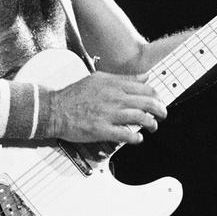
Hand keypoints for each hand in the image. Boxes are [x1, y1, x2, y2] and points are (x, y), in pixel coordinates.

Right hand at [44, 71, 167, 144]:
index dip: (156, 96)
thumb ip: (122, 78)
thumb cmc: (73, 95)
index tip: (158, 101)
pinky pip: (126, 134)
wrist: (54, 109)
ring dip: (152, 124)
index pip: (144, 88)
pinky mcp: (102, 130)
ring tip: (153, 126)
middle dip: (160, 110)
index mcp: (113, 84)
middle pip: (147, 102)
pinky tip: (138, 138)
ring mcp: (109, 114)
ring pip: (141, 118)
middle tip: (162, 115)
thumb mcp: (98, 78)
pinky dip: (136, 137)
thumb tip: (143, 77)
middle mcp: (114, 97)